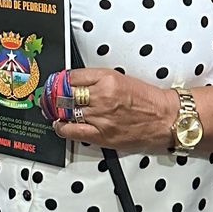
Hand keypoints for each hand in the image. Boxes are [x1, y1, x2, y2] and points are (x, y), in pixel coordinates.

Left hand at [54, 68, 171, 151]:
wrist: (164, 118)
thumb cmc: (146, 99)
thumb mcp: (120, 78)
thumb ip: (96, 78)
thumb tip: (73, 81)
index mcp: (107, 78)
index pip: (72, 77)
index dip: (59, 80)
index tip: (55, 82)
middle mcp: (103, 96)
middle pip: (66, 94)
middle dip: (53, 95)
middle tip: (48, 95)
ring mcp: (101, 117)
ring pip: (67, 111)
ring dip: (56, 110)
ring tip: (52, 108)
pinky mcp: (102, 135)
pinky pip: (73, 131)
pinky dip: (62, 127)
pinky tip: (59, 124)